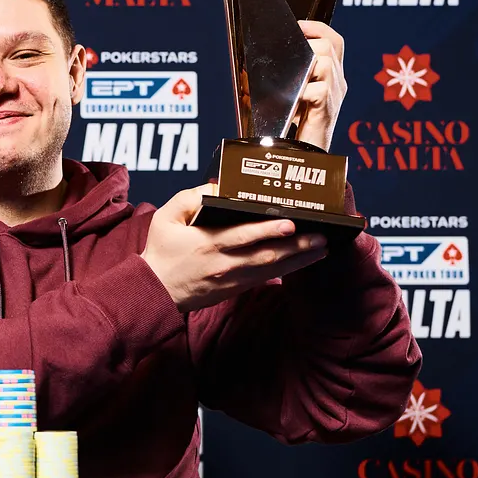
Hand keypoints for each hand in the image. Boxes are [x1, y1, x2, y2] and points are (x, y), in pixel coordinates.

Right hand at [141, 186, 327, 312]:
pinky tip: (304, 261)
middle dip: (296, 246)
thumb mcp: (165, 217)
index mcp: (207, 242)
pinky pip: (266, 279)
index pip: (243, 235)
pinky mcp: (235, 288)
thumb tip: (217, 186)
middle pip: (266, 254)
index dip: (268, 230)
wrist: (155, 290)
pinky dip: (287, 270)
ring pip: (271, 269)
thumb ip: (190, 197)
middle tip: (321, 236)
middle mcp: (224, 262)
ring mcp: (232, 279)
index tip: (291, 223)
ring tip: (322, 247)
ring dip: (299, 259)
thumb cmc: (161, 250)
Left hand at [292, 20, 346, 149]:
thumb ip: (285, 77)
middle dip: (308, 46)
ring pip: (325, 62)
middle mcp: (338, 82)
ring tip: (291, 84)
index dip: (317, 28)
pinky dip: (300, 93)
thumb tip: (252, 66)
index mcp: (332, 76)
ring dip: (303, 69)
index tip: (298, 25)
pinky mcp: (327, 108)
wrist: (307, 155)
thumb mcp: (291, 96)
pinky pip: (315, 89)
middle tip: (289, 58)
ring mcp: (335, 94)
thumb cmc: (295, 127)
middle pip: (329, 46)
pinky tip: (292, 103)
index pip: (334, 41)